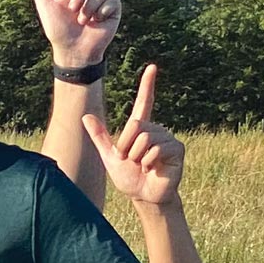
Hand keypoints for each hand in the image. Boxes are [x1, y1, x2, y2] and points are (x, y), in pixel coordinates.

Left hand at [82, 64, 184, 207]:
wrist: (144, 195)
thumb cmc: (128, 177)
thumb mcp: (110, 156)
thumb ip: (100, 136)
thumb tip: (85, 116)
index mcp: (141, 128)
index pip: (144, 102)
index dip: (147, 85)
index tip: (151, 67)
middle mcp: (156, 129)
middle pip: (135, 125)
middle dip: (127, 146)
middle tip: (132, 160)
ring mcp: (168, 138)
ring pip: (145, 138)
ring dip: (137, 156)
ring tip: (143, 165)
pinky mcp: (177, 148)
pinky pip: (156, 148)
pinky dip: (148, 161)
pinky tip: (153, 168)